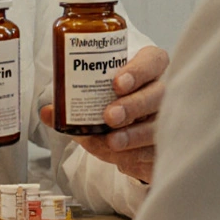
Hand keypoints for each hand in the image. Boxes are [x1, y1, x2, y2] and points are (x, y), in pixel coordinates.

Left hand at [41, 45, 167, 183]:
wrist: (135, 137)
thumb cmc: (116, 106)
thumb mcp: (96, 99)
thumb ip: (73, 105)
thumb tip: (48, 112)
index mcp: (149, 69)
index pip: (152, 61)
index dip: (137, 71)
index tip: (116, 83)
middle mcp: (165, 91)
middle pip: (160, 94)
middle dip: (134, 105)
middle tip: (110, 116)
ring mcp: (171, 118)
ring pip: (161, 125)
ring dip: (134, 135)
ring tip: (113, 142)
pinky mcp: (170, 145)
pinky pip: (157, 151)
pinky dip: (136, 156)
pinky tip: (122, 158)